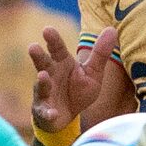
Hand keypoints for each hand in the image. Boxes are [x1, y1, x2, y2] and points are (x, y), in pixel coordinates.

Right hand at [30, 22, 109, 137]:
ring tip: (42, 75)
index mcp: (62, 64)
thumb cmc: (78, 90)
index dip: (53, 40)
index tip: (47, 29)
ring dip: (42, 82)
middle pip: (43, 64)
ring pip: (41, 87)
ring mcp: (44, 93)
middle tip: (33, 47)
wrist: (67, 117)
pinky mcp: (44, 112)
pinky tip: (53, 113)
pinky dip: (48, 113)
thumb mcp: (92, 72)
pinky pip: (45, 112)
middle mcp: (50, 75)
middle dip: (38, 56)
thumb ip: (100, 53)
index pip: (57, 49)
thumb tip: (112, 29)